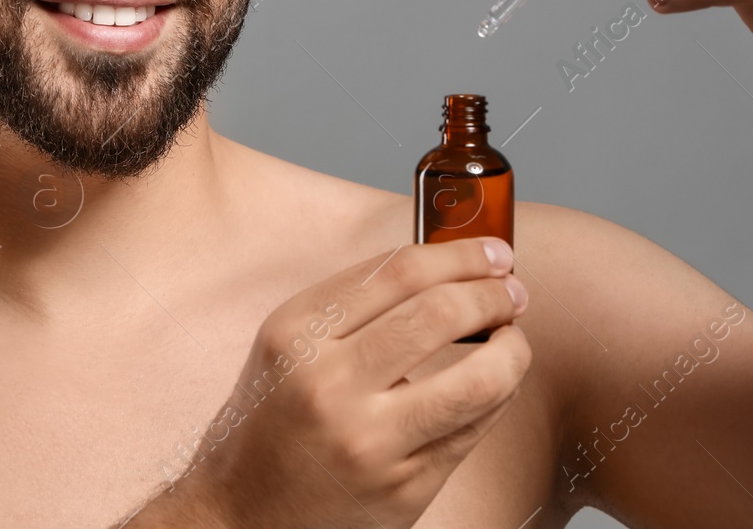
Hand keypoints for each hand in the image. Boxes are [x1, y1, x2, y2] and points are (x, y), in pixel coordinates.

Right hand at [153, 237, 529, 528]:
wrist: (239, 513)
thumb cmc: (270, 419)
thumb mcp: (288, 345)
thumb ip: (355, 305)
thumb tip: (446, 268)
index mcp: (297, 336)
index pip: (400, 271)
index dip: (461, 254)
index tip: (493, 250)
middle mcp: (330, 386)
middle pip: (442, 314)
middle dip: (494, 294)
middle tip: (512, 291)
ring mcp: (369, 443)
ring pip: (479, 380)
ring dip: (513, 350)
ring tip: (513, 339)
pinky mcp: (402, 491)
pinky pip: (472, 432)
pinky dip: (497, 398)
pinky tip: (495, 385)